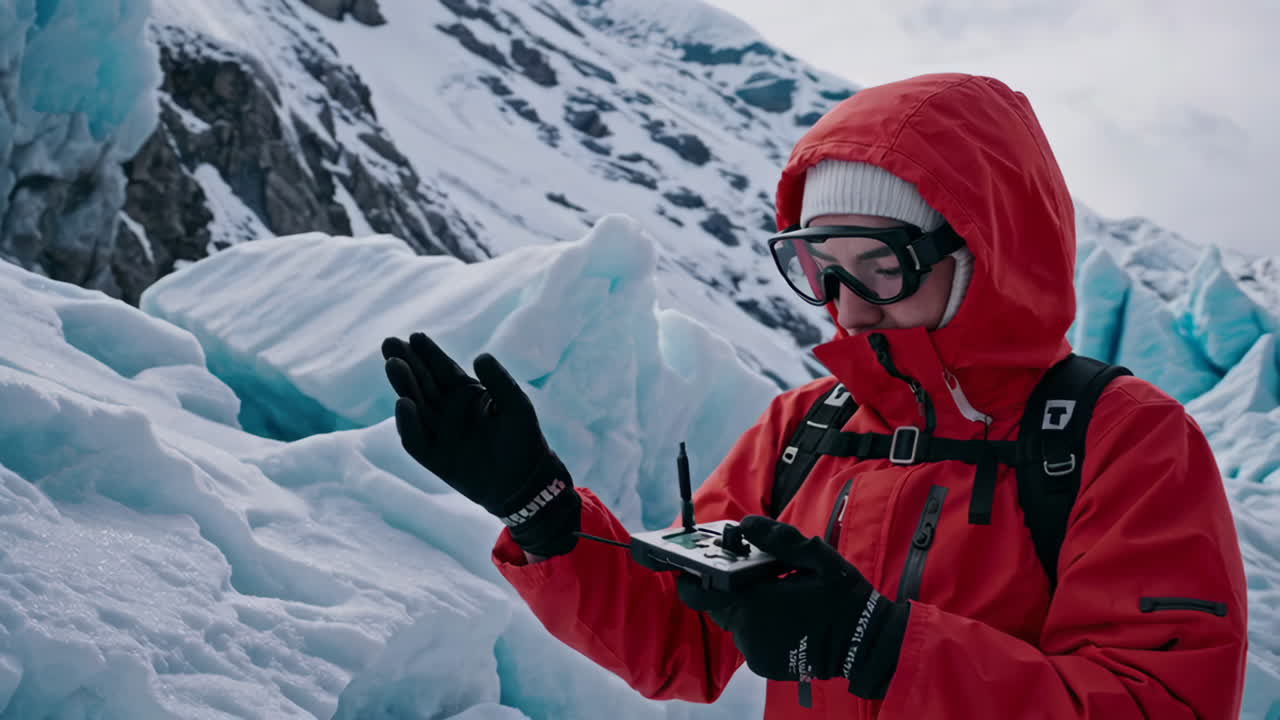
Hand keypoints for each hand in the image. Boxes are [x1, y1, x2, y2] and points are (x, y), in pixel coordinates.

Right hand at [381, 332, 579, 556]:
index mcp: (465, 393)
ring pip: (415, 405)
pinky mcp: (434, 458)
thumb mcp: (516, 406)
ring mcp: (438, 433)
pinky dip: (408, 423)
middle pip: (422, 382)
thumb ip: (500, 382)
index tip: (415, 336)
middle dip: (406, 362)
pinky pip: (415, 439)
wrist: (525, 482)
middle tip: (389, 343)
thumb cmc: (523, 439)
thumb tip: (480, 356)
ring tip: (394, 364)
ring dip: (403, 385)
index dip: (428, 353)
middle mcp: (447, 410)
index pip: (441, 369)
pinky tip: (403, 402)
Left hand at [676, 515, 909, 699]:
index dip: (693, 575)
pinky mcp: (764, 665)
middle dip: (729, 588)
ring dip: (748, 607)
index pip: (700, 591)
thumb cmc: (844, 599)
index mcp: (754, 604)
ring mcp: (755, 653)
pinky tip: (787, 617)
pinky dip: (760, 626)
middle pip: (718, 605)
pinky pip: (750, 638)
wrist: (866, 647)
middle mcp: (747, 633)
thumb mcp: (817, 558)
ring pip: (735, 622)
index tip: (696, 561)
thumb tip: (746, 524)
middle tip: (758, 574)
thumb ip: (778, 539)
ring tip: (781, 596)